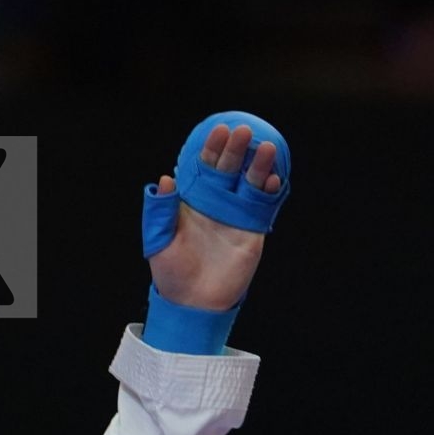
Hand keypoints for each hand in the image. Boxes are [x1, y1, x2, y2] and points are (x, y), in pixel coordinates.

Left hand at [147, 124, 282, 310]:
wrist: (193, 303)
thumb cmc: (170, 273)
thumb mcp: (158, 241)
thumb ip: (160, 211)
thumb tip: (165, 179)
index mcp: (193, 200)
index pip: (203, 167)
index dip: (211, 149)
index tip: (218, 131)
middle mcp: (216, 202)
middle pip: (230, 168)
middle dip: (237, 149)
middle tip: (243, 132)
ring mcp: (236, 215)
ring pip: (251, 182)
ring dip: (259, 164)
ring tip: (266, 148)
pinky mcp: (253, 230)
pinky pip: (265, 206)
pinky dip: (271, 192)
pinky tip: (274, 179)